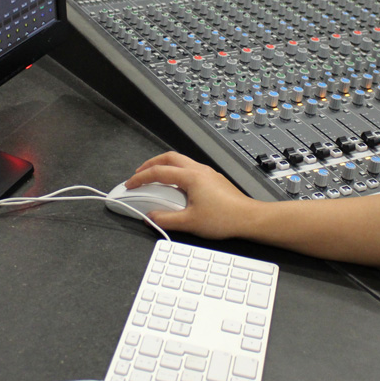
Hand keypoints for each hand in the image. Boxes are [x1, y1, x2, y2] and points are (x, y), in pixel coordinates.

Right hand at [126, 152, 266, 238]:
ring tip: (155, 178)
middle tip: (139, 174)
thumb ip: (165, 219)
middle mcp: (199, 170)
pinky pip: (190, 168)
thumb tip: (150, 217)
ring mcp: (208, 173)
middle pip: (169, 157)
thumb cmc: (225, 219)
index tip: (130, 185)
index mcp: (191, 177)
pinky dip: (176, 172)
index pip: (158, 172)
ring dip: (164, 166)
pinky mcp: (214, 179)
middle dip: (150, 164)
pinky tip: (175, 186)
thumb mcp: (189, 223)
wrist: (248, 218)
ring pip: (181, 161)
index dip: (140, 178)